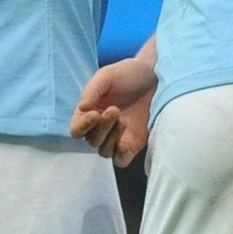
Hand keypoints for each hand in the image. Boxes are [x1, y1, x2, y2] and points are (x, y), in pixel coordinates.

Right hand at [70, 52, 158, 166]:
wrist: (157, 76)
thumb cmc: (129, 73)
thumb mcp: (107, 75)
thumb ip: (92, 90)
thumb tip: (82, 108)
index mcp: (90, 113)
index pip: (76, 130)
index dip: (82, 126)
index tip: (95, 114)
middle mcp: (101, 128)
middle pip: (91, 141)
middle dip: (102, 127)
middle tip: (115, 109)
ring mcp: (117, 138)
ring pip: (104, 151)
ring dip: (110, 139)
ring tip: (123, 120)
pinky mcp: (134, 144)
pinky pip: (121, 160)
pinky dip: (120, 156)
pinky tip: (125, 143)